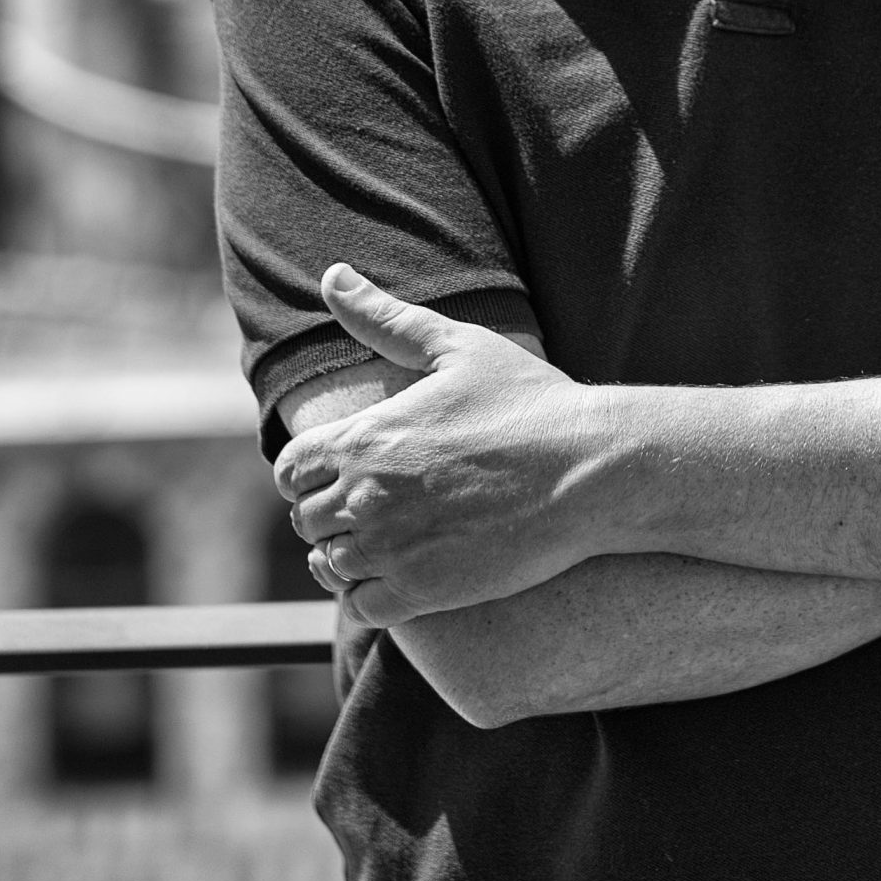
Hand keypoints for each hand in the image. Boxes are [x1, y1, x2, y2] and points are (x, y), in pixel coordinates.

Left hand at [276, 265, 608, 625]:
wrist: (590, 468)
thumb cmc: (529, 401)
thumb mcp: (458, 346)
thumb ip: (386, 317)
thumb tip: (332, 273)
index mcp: (366, 437)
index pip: (290, 469)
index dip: (306, 472)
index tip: (336, 473)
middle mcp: (367, 495)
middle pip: (306, 520)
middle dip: (329, 512)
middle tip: (369, 507)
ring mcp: (394, 547)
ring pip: (329, 566)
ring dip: (346, 556)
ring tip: (382, 543)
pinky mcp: (425, 591)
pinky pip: (363, 607)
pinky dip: (369, 596)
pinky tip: (398, 578)